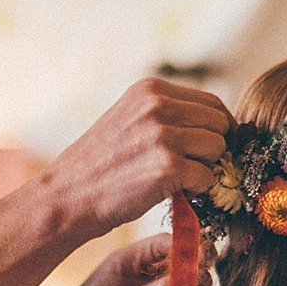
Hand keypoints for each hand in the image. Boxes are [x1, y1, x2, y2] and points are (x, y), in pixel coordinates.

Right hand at [45, 78, 230, 238]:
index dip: (219, 128)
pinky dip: (197, 191)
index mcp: (150, 90)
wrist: (66, 196)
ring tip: (179, 180)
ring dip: (206, 169)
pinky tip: (173, 193)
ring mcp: (163, 135)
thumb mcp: (129, 120)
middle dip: (214, 149)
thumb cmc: (99, 166)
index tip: (211, 148)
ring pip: (218, 149)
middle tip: (194, 168)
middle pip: (220, 124)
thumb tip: (216, 122)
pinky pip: (207, 178)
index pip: (211, 102)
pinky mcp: (168, 167)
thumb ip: (165, 113)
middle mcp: (158, 105)